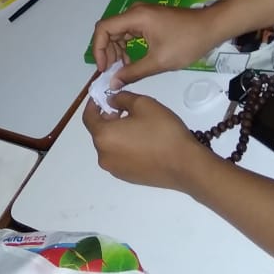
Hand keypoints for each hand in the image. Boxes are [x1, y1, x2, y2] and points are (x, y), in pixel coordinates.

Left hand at [82, 92, 208, 190]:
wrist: (185, 165)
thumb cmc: (162, 131)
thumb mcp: (143, 104)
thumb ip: (121, 98)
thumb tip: (111, 101)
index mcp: (103, 137)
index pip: (88, 118)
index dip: (93, 104)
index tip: (102, 95)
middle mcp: (104, 156)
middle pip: (99, 133)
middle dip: (107, 118)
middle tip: (124, 108)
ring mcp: (115, 170)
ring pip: (110, 145)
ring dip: (117, 133)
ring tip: (137, 125)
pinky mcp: (127, 178)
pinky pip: (119, 157)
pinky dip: (124, 146)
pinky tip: (142, 141)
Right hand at [92, 3, 220, 87]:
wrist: (212, 27)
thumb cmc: (187, 42)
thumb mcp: (159, 61)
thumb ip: (133, 72)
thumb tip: (112, 83)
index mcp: (135, 17)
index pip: (103, 28)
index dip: (98, 49)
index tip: (103, 68)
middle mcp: (135, 12)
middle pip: (109, 29)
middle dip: (106, 52)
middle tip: (111, 73)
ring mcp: (143, 14)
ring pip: (119, 31)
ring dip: (116, 50)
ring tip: (121, 70)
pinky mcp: (150, 19)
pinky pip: (130, 31)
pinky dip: (127, 46)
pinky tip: (131, 62)